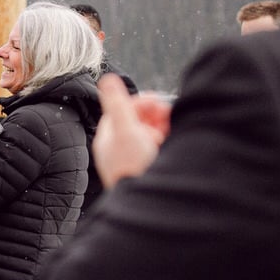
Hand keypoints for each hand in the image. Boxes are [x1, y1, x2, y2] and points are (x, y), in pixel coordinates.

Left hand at [93, 74, 170, 188]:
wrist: (147, 201)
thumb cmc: (133, 165)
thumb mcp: (125, 129)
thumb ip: (117, 104)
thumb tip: (106, 78)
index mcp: (108, 137)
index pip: (121, 110)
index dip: (141, 102)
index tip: (158, 102)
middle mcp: (118, 148)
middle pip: (137, 121)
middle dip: (155, 114)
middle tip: (169, 115)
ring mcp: (132, 159)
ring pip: (149, 135)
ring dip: (162, 127)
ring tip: (171, 129)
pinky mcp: (145, 168)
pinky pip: (156, 149)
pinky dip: (166, 141)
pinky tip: (173, 142)